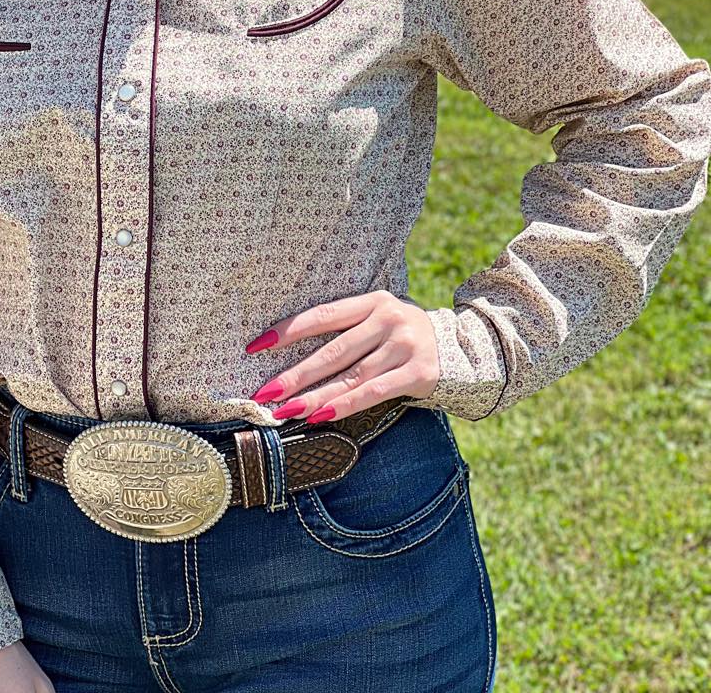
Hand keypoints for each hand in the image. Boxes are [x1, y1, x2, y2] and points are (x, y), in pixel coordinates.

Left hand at [245, 291, 440, 420]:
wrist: (462, 349)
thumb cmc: (404, 337)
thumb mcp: (380, 320)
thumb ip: (348, 330)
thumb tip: (292, 355)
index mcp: (373, 301)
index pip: (323, 315)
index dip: (288, 331)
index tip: (256, 346)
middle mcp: (388, 319)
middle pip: (332, 350)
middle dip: (295, 374)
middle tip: (264, 391)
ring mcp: (404, 345)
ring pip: (350, 376)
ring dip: (313, 396)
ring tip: (285, 411)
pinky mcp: (418, 372)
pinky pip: (373, 392)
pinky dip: (344, 405)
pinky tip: (320, 416)